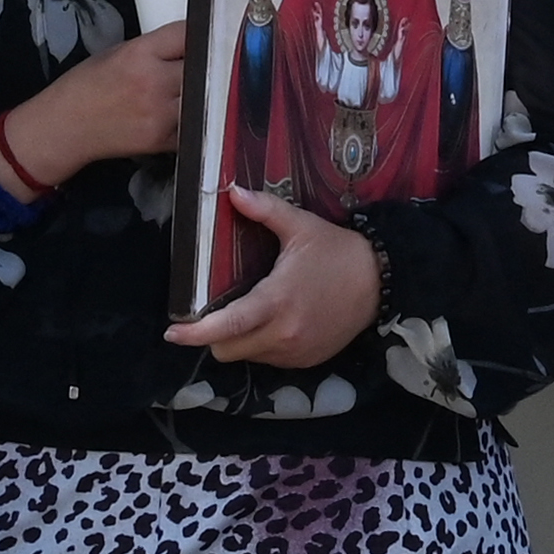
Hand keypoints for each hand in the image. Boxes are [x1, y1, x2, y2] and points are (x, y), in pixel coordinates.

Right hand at [0, 19, 189, 190]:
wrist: (65, 127)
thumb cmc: (86, 86)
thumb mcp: (116, 52)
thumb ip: (154, 47)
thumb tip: (187, 43)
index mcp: (139, 54)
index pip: (187, 33)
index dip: (198, 31)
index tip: (203, 34)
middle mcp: (153, 82)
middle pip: (202, 65)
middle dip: (203, 62)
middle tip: (201, 63)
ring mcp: (161, 113)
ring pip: (204, 95)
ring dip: (202, 91)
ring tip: (192, 88)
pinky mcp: (163, 139)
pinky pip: (193, 125)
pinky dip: (193, 118)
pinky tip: (180, 112)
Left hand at [163, 187, 384, 366]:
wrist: (380, 280)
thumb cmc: (337, 252)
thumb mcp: (300, 227)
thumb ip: (264, 210)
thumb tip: (232, 192)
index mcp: (276, 301)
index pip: (227, 326)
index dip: (195, 333)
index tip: (172, 333)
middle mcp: (283, 334)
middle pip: (227, 349)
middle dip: (215, 335)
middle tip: (220, 312)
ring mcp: (295, 352)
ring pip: (247, 357)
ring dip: (240, 341)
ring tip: (254, 313)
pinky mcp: (306, 361)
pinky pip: (269, 361)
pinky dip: (264, 346)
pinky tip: (278, 322)